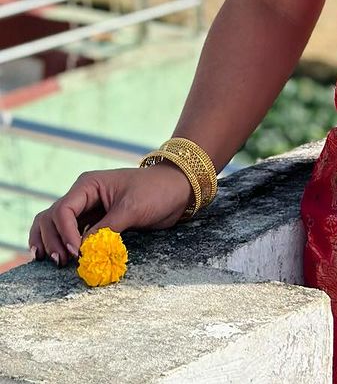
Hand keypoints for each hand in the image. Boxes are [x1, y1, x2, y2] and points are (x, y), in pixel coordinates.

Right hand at [27, 164, 193, 266]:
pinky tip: (56, 257)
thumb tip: (82, 252)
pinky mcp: (93, 222)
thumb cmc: (156, 191)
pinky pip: (69, 233)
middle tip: (62, 262)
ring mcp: (86, 209)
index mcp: (88, 185)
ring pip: (53, 225)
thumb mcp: (131, 208)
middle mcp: (82, 196)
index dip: (65, 233)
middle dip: (52, 239)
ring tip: (55, 261)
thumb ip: (106, 229)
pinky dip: (59, 244)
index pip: (63, 211)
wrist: (176, 190)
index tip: (76, 252)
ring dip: (49, 242)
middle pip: (51, 218)